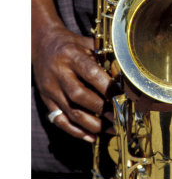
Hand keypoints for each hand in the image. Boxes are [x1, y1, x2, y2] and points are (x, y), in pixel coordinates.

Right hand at [32, 24, 114, 141]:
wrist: (41, 44)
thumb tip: (123, 74)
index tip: (122, 95)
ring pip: (70, 112)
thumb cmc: (70, 43)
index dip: (106, 86)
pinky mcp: (46, 100)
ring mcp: (50, 89)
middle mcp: (58, 73)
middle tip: (119, 116)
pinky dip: (76, 131)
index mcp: (70, 55)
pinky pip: (59, 120)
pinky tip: (92, 136)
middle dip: (101, 109)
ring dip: (93, 125)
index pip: (90, 73)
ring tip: (111, 129)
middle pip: (79, 96)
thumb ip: (104, 56)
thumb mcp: (86, 42)